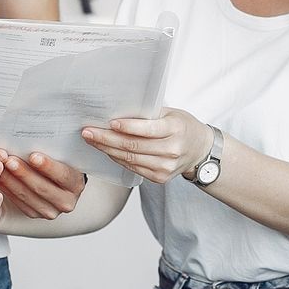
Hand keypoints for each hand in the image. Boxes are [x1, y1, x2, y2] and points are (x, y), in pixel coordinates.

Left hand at [0, 152, 87, 219]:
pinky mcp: (36, 214)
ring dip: (11, 182)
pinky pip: (20, 203)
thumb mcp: (62, 154)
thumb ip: (54, 149)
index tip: (33, 155)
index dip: (48, 166)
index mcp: (76, 184)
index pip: (62, 175)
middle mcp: (66, 201)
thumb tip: (37, 134)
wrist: (58, 180)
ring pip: (28, 197)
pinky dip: (8, 190)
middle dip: (24, 173)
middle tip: (8, 160)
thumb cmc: (58, 160)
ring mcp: (51, 211)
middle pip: (43, 188)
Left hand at [81, 108, 211, 184]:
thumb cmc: (182, 126)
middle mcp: (171, 150)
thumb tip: (116, 110)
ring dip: (107, 149)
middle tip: (88, 132)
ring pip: (129, 159)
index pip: (147, 129)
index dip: (127, 127)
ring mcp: (165, 167)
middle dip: (107, 139)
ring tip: (91, 140)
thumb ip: (148, 114)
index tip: (109, 123)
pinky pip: (132, 168)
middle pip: (133, 146)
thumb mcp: (171, 113)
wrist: (200, 150)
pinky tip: (106, 150)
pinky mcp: (160, 178)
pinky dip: (117, 159)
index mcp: (175, 129)